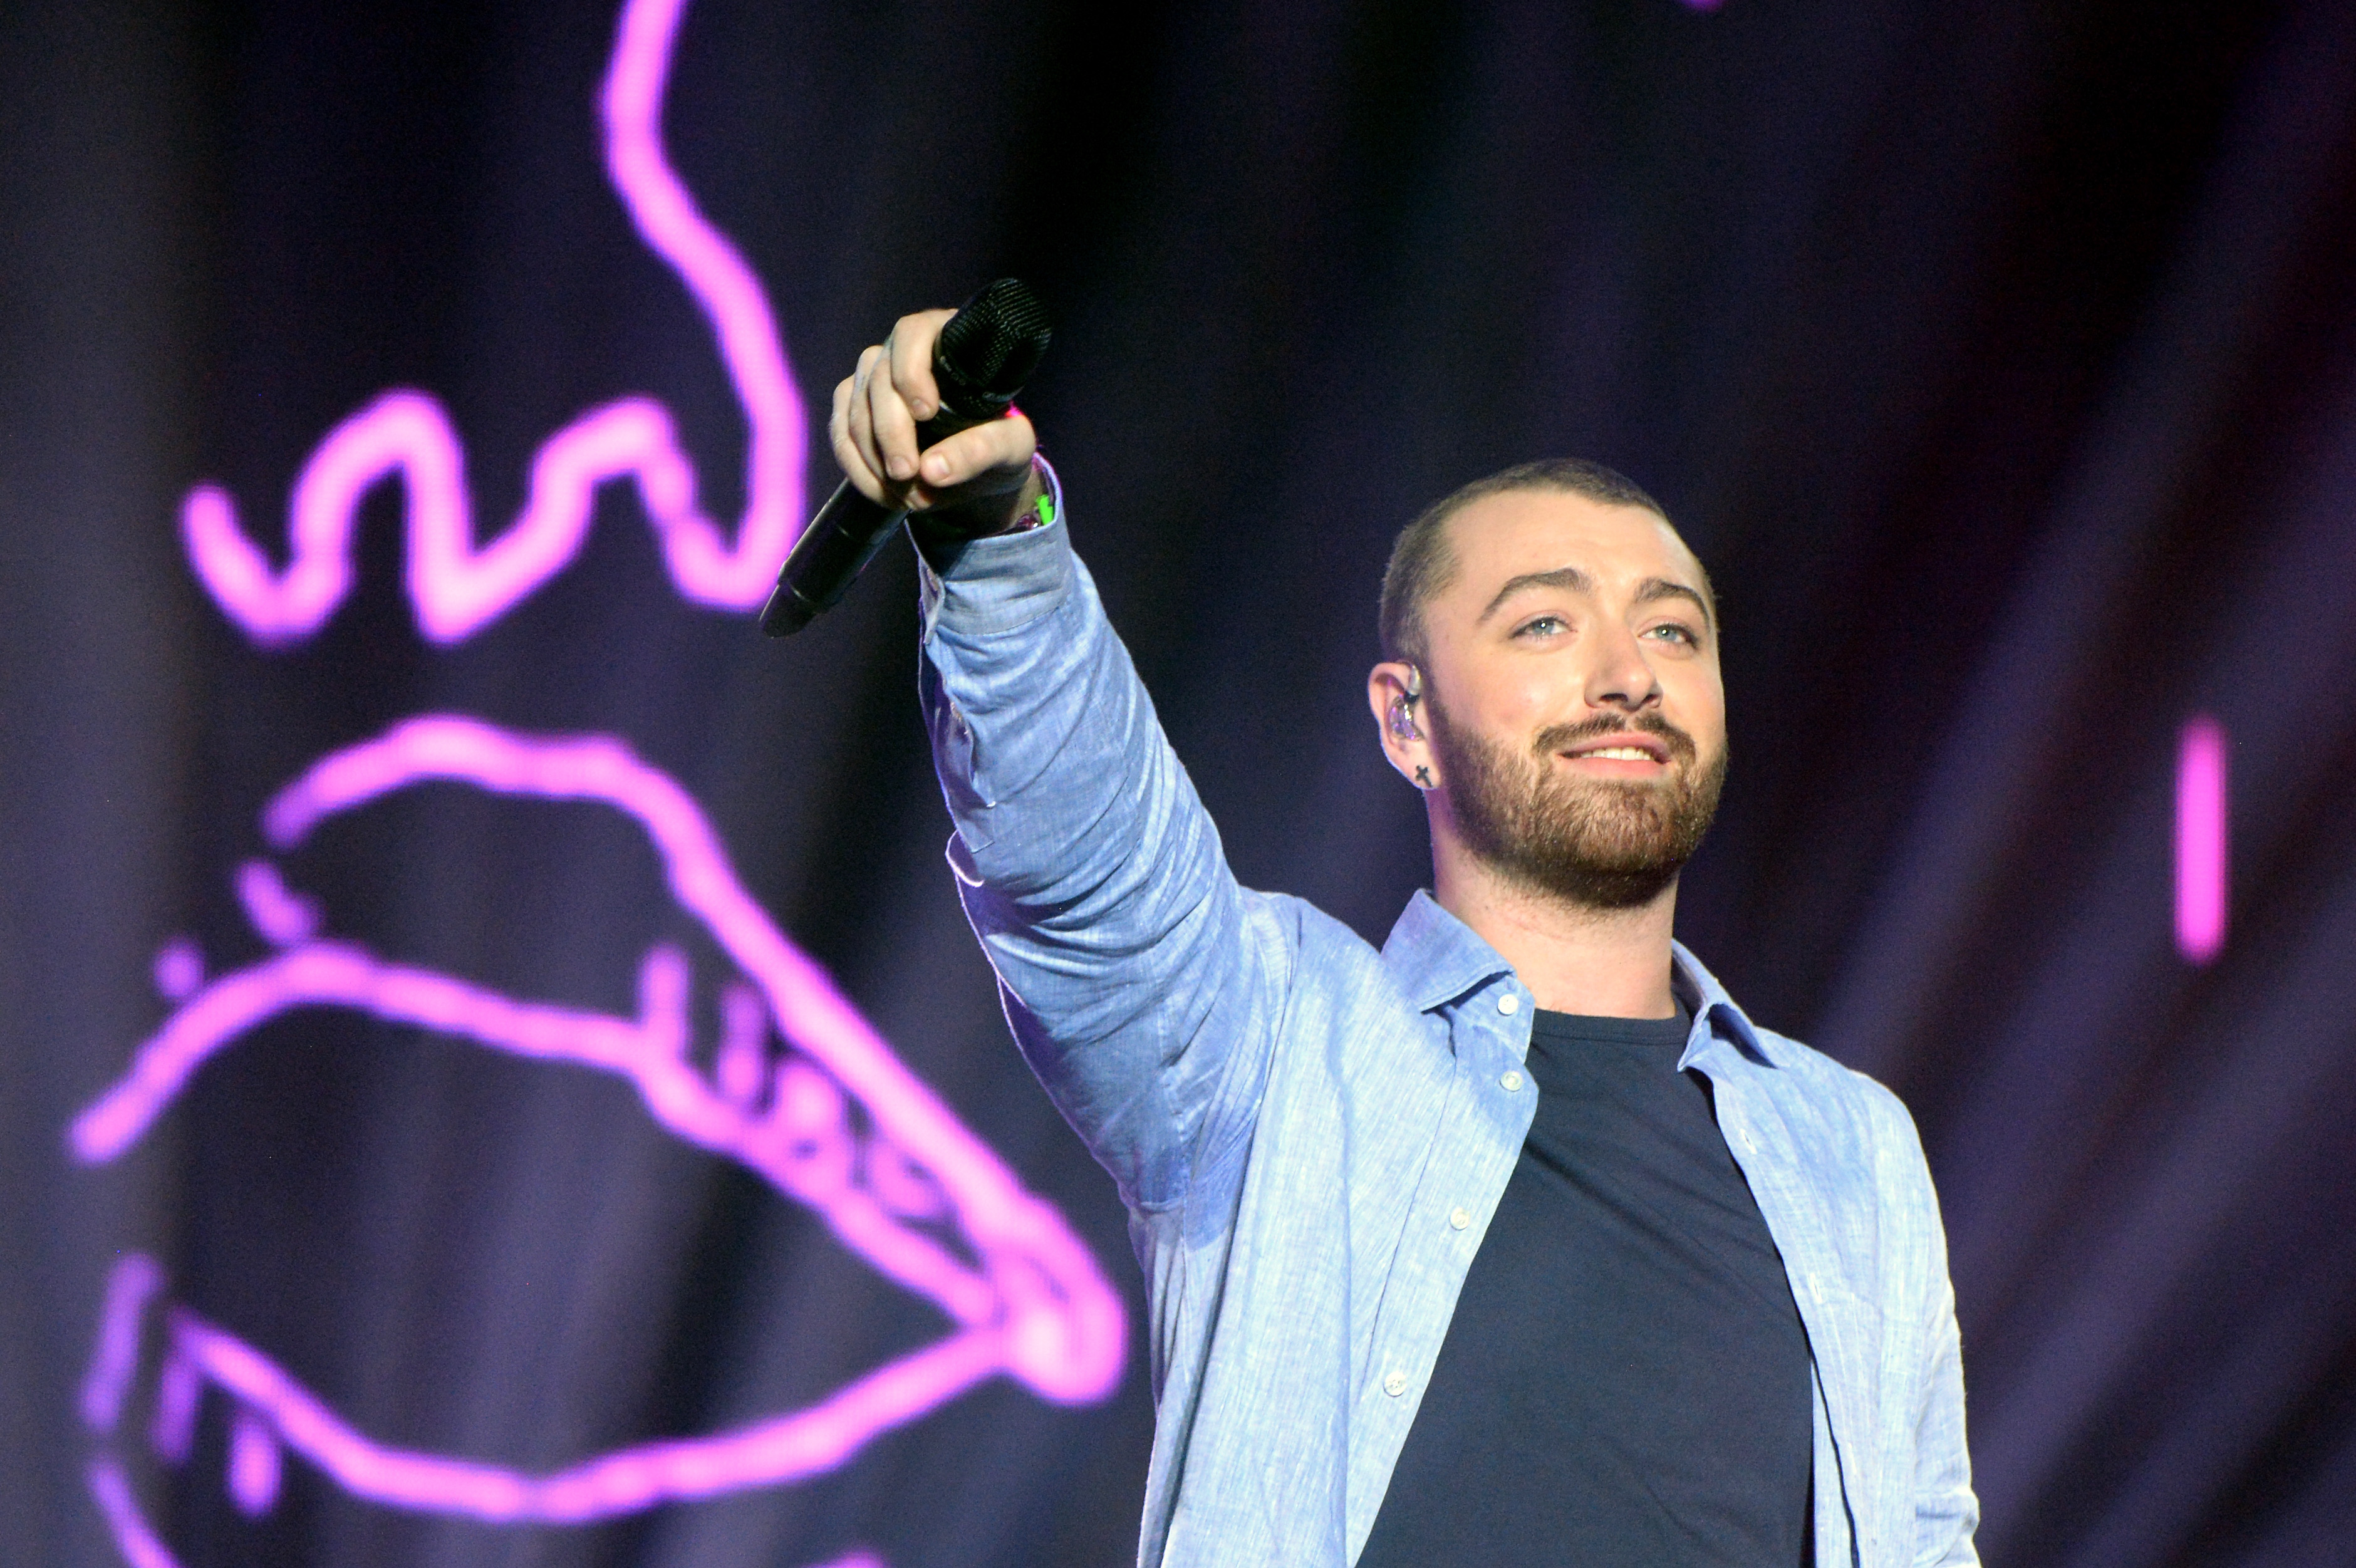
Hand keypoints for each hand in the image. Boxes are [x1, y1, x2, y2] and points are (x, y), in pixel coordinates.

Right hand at [832, 307, 1039, 529]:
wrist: (980, 463)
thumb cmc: (1000, 440)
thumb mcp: (1010, 446)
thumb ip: (981, 451)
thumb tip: (931, 469)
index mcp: (945, 338)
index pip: (912, 335)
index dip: (911, 372)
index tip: (925, 413)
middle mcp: (901, 350)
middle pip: (878, 382)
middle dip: (891, 434)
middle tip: (909, 475)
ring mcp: (872, 377)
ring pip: (855, 413)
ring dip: (876, 461)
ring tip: (909, 496)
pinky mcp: (854, 408)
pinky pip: (841, 436)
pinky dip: (859, 470)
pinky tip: (885, 493)